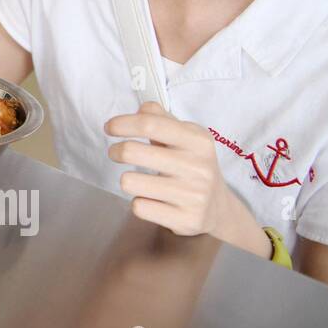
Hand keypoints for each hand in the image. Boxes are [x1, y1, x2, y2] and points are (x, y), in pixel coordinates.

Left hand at [106, 102, 269, 254]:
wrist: (218, 209)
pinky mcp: (185, 220)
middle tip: (116, 153)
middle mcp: (198, 167)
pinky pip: (139, 207)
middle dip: (115, 151)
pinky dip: (140, 203)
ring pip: (129, 182)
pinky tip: (153, 200)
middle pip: (131, 151)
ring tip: (139, 180)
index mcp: (197, 141)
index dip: (122, 124)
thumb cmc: (192, 166)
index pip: (150, 124)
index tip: (109, 127)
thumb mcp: (185, 138)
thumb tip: (142, 108)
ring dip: (128, 180)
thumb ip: (161, 119)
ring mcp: (193, 195)